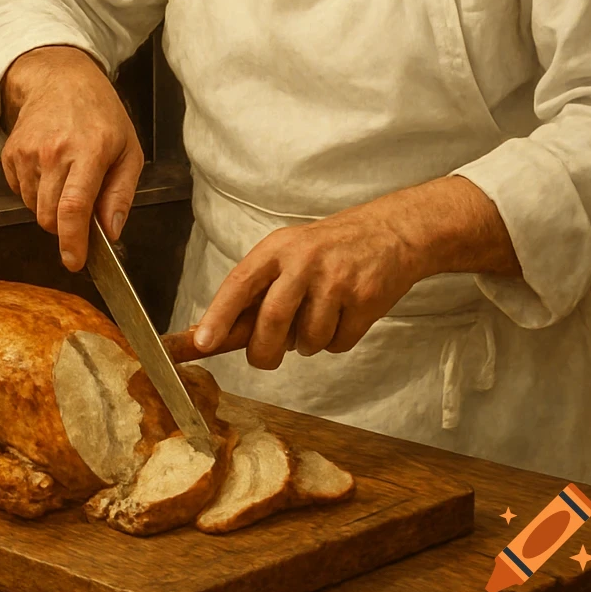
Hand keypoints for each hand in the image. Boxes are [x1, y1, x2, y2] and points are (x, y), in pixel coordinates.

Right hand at [0, 45, 143, 272]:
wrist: (58, 78)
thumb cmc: (100, 114)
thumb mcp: (129, 149)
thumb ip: (121, 194)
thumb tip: (111, 232)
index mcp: (89, 150)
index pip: (73, 207)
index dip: (72, 241)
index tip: (74, 261)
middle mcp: (54, 151)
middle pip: (49, 217)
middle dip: (64, 227)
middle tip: (80, 208)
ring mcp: (27, 152)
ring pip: (33, 208)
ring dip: (50, 207)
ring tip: (67, 177)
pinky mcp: (10, 154)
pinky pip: (20, 193)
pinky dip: (35, 192)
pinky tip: (49, 168)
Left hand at [192, 177, 519, 369]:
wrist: (388, 233)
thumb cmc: (327, 250)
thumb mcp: (288, 253)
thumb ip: (258, 289)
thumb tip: (215, 335)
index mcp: (277, 249)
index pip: (240, 284)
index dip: (219, 317)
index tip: (202, 344)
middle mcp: (304, 262)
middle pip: (272, 322)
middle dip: (264, 352)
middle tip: (265, 358)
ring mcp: (336, 280)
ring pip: (307, 341)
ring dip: (308, 344)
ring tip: (318, 316)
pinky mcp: (364, 299)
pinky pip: (338, 344)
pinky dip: (336, 342)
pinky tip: (343, 316)